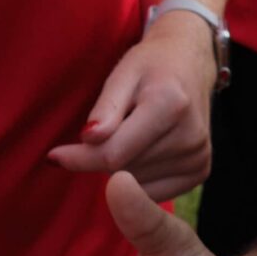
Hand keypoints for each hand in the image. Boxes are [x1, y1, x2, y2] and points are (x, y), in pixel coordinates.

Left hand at [48, 13, 215, 200]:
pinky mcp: (202, 170)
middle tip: (106, 129)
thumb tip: (88, 140)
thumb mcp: (122, 73)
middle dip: (103, 156)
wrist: (192, 63)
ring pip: (136, 185)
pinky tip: (143, 150)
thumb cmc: (151, 65)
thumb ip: (105, 108)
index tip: (55, 155)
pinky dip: (139, 178)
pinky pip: (153, 192)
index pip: (113, 153)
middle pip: (124, 170)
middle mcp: (191, 135)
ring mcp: (199, 156)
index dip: (80, 157)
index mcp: (170, 104)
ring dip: (122, 166)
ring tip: (132, 133)